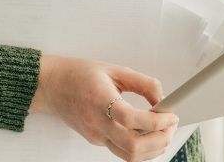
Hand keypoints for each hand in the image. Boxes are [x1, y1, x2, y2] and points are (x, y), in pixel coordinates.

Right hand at [30, 55, 178, 161]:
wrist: (52, 86)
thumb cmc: (80, 75)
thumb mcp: (115, 70)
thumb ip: (143, 84)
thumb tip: (163, 100)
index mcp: (100, 100)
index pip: (131, 119)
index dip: (156, 121)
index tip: (171, 115)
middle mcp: (96, 123)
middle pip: (133, 146)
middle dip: (159, 140)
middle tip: (171, 126)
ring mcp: (96, 136)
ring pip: (128, 156)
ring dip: (152, 149)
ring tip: (164, 132)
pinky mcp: (96, 141)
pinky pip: (122, 152)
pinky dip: (141, 148)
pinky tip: (149, 134)